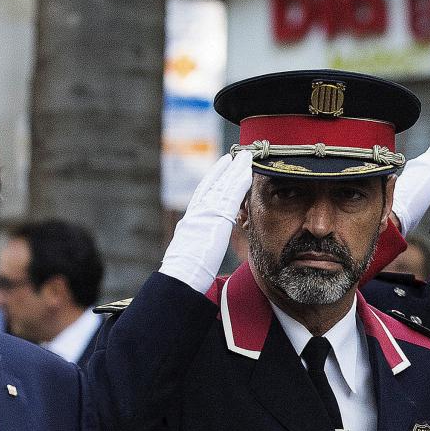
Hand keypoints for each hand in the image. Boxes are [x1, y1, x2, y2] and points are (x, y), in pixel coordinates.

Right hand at [158, 150, 253, 291]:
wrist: (181, 275)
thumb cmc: (183, 274)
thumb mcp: (187, 254)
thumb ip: (195, 245)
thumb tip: (196, 249)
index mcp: (189, 221)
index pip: (203, 193)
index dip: (213, 178)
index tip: (221, 166)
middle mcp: (197, 212)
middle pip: (214, 184)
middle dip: (226, 168)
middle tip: (236, 155)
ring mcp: (206, 213)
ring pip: (224, 186)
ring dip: (236, 170)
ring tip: (246, 156)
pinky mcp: (217, 218)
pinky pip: (231, 195)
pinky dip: (239, 182)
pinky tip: (248, 172)